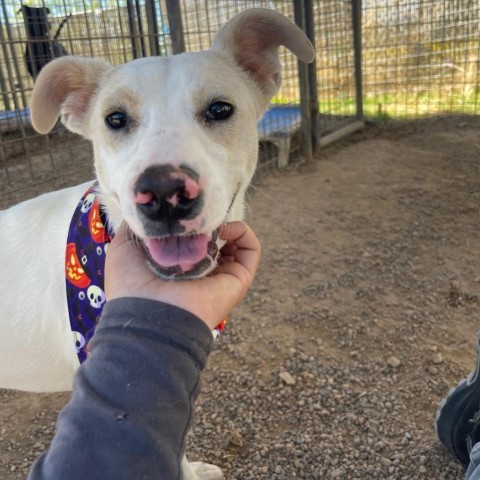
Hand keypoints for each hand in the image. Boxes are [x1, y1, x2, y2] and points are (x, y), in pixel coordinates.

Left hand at [105, 222, 260, 328]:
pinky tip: (226, 228)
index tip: (182, 213)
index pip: (192, 241)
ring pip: (235, 244)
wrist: (148, 313)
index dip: (190, 223)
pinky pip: (251, 250)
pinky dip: (244, 233)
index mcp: (177, 267)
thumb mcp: (124, 246)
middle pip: (215, 240)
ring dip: (228, 226)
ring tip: (212, 223)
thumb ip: (136, 226)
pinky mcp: (238, 279)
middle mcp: (201, 272)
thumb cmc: (132, 283)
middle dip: (209, 223)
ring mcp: (222, 276)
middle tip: (198, 217)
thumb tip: (151, 212)